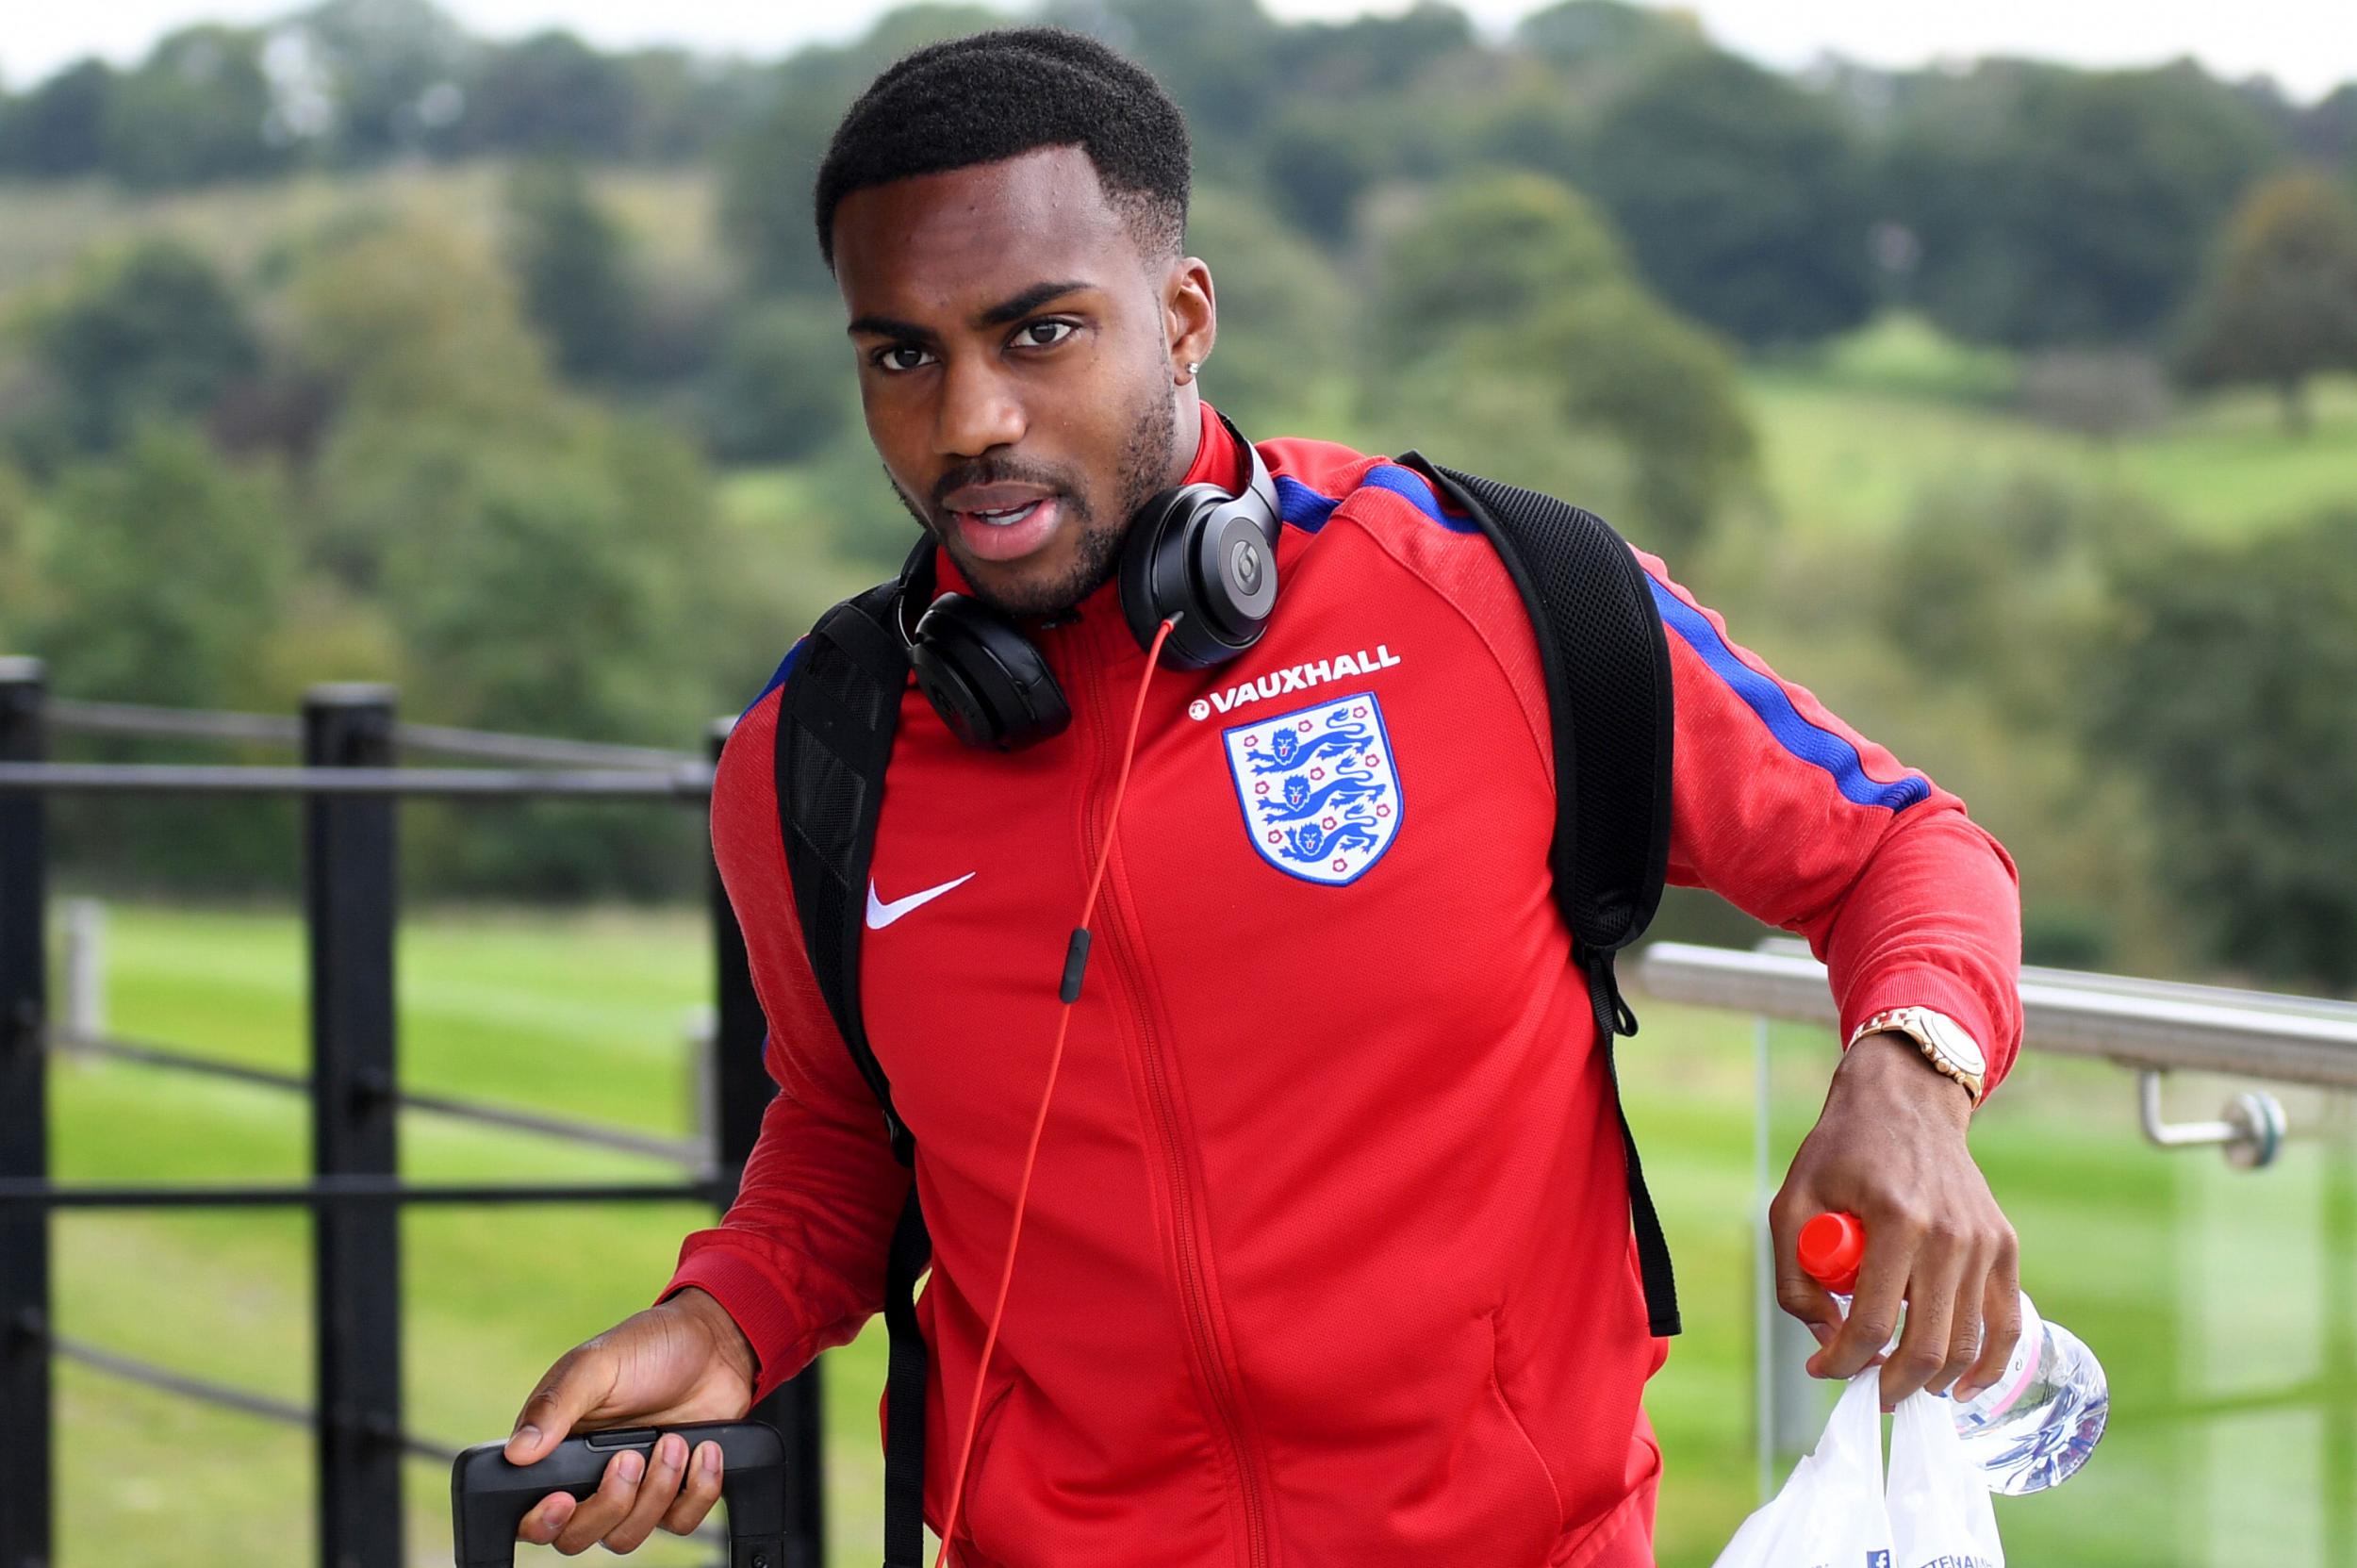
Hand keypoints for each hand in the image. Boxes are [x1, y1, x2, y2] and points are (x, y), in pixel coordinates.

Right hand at [503, 1286, 759, 1553]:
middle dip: (610, 1503)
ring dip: (657, 1492)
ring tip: (674, 1441)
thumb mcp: (595, 1366)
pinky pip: (679, 1523)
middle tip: (632, 1457)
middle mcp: (589, 1478)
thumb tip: (518, 1452)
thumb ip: (555, 1406)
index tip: (565, 1500)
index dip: (543, 1522)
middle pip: (577, 1536)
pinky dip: (697, 1491)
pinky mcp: (674, 1493)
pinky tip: (703, 1450)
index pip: (529, 1514)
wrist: (715, 1344)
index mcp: (556, 1449)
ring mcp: (633, 1489)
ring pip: (627, 1536)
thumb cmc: (647, 1347)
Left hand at [1768, 1032, 2021, 1406]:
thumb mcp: (1793, 1203)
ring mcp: (1984, 1242)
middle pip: (1926, 1345)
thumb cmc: (1841, 1153)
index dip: (1842, 1360)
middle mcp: (1949, 1234)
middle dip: (1891, 1385)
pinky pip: (2005, 1324)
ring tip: (1900, 1386)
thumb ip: (1795, 1276)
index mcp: (1895, 1218)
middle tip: (1866, 1392)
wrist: (1905, 1102)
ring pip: (1967, 1344)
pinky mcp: (2004, 1246)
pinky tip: (1960, 1387)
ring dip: (1932, 1381)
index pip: (1870, 1320)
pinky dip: (1986, 1365)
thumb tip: (1826, 1339)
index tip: (1822, 1369)